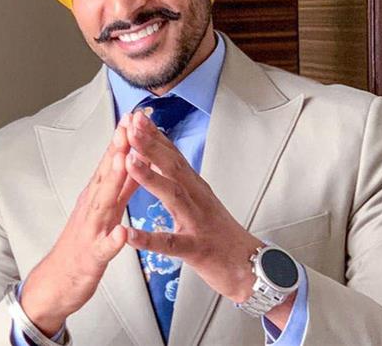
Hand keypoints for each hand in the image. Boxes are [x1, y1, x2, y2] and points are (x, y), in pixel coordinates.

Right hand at [20, 118, 139, 335]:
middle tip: (129, 125)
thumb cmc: (85, 241)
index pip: (111, 162)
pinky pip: (104, 248)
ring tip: (125, 161)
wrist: (58, 280)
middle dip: (117, 149)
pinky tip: (123, 232)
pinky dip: (113, 239)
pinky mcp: (93, 256)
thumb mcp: (105, 208)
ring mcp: (91, 230)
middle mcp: (92, 207)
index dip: (122, 138)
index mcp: (97, 195)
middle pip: (106, 174)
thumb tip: (136, 157)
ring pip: (103, 203)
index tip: (134, 115)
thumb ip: (122, 185)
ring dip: (113, 181)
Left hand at [123, 110, 262, 303]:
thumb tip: (166, 155)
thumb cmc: (222, 234)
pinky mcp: (197, 248)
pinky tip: (131, 236)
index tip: (138, 116)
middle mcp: (198, 198)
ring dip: (151, 178)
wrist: (252, 266)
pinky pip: (171, 244)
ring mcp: (198, 222)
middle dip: (150, 145)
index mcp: (196, 187)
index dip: (156, 135)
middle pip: (173, 167)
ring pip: (173, 196)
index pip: (174, 155)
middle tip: (131, 126)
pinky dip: (151, 239)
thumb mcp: (203, 200)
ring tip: (129, 162)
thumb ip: (184, 179)